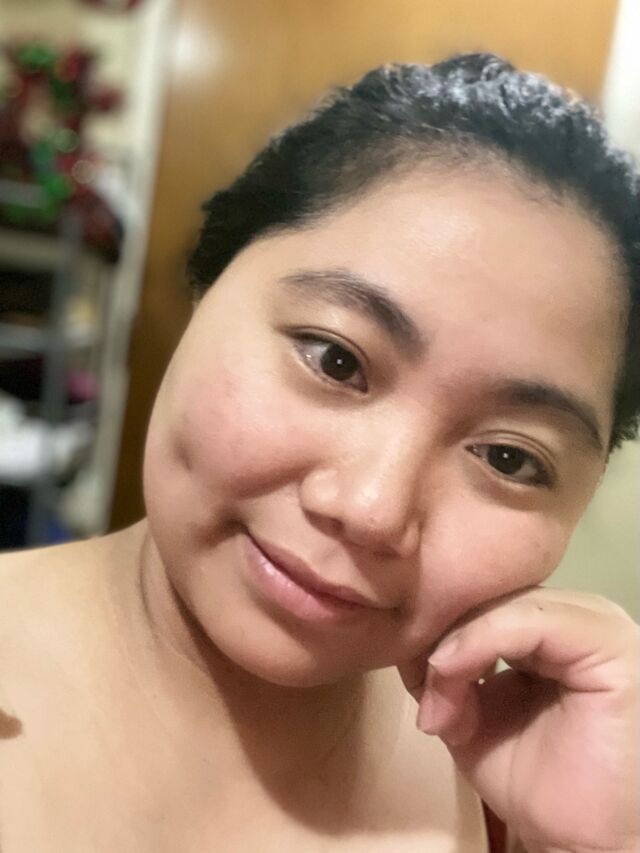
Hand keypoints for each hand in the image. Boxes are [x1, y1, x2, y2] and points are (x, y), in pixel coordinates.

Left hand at [397, 588, 639, 852]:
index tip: (399, 654)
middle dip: (442, 633)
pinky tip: (449, 672)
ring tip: (438, 698)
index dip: (436, 618)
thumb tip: (402, 638)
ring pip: (503, 605)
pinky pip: (528, 621)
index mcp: (551, 623)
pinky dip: (476, 642)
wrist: (578, 840)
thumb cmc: (532, 779)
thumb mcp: (468, 710)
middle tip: (416, 679)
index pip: (482, 595)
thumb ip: (440, 669)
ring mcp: (597, 623)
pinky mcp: (608, 643)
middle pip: (490, 595)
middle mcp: (579, 613)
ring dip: (455, 644)